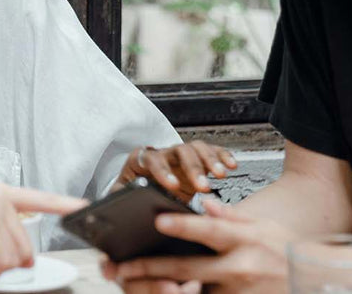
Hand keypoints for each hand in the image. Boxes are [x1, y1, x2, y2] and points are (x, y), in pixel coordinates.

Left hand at [102, 198, 292, 293]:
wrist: (314, 282)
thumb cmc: (288, 252)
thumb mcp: (265, 227)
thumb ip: (232, 217)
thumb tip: (208, 206)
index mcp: (246, 241)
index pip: (210, 231)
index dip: (184, 225)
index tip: (158, 220)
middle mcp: (240, 269)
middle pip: (189, 269)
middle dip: (151, 268)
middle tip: (120, 268)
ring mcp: (238, 293)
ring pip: (192, 292)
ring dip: (163, 289)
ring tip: (131, 284)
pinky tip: (165, 291)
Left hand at [119, 140, 237, 201]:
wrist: (140, 192)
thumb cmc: (130, 193)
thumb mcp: (121, 196)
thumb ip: (122, 197)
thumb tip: (124, 203)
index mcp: (141, 160)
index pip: (152, 159)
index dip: (163, 171)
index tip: (173, 186)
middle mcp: (162, 154)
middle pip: (179, 151)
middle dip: (192, 168)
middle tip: (203, 186)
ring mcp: (180, 156)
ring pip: (196, 148)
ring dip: (210, 160)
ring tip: (221, 174)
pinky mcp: (195, 160)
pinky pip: (210, 151)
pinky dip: (221, 155)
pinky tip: (230, 165)